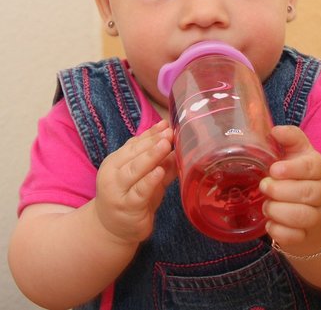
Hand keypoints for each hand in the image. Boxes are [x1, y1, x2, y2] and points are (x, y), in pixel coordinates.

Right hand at [94, 120, 175, 244]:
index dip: (151, 134)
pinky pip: (140, 192)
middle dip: (153, 142)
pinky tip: (160, 171)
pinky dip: (150, 181)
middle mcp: (113, 174)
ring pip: (134, 170)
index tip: (166, 124)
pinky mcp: (128, 207)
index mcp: (115, 162)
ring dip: (151, 157)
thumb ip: (158, 159)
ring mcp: (118, 191)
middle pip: (134, 154)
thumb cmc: (131, 197)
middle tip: (169, 132)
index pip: (134, 144)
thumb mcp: (144, 176)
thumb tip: (174, 137)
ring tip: (166, 145)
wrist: (112, 230)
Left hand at [259, 125, 320, 249]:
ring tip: (267, 205)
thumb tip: (275, 130)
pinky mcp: (308, 235)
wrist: (317, 211)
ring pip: (302, 217)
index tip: (273, 169)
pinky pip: (294, 237)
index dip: (292, 169)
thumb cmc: (301, 177)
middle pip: (307, 193)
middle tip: (264, 187)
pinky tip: (270, 223)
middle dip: (280, 191)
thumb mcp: (299, 154)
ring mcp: (319, 216)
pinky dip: (278, 231)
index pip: (312, 167)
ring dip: (277, 211)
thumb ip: (290, 138)